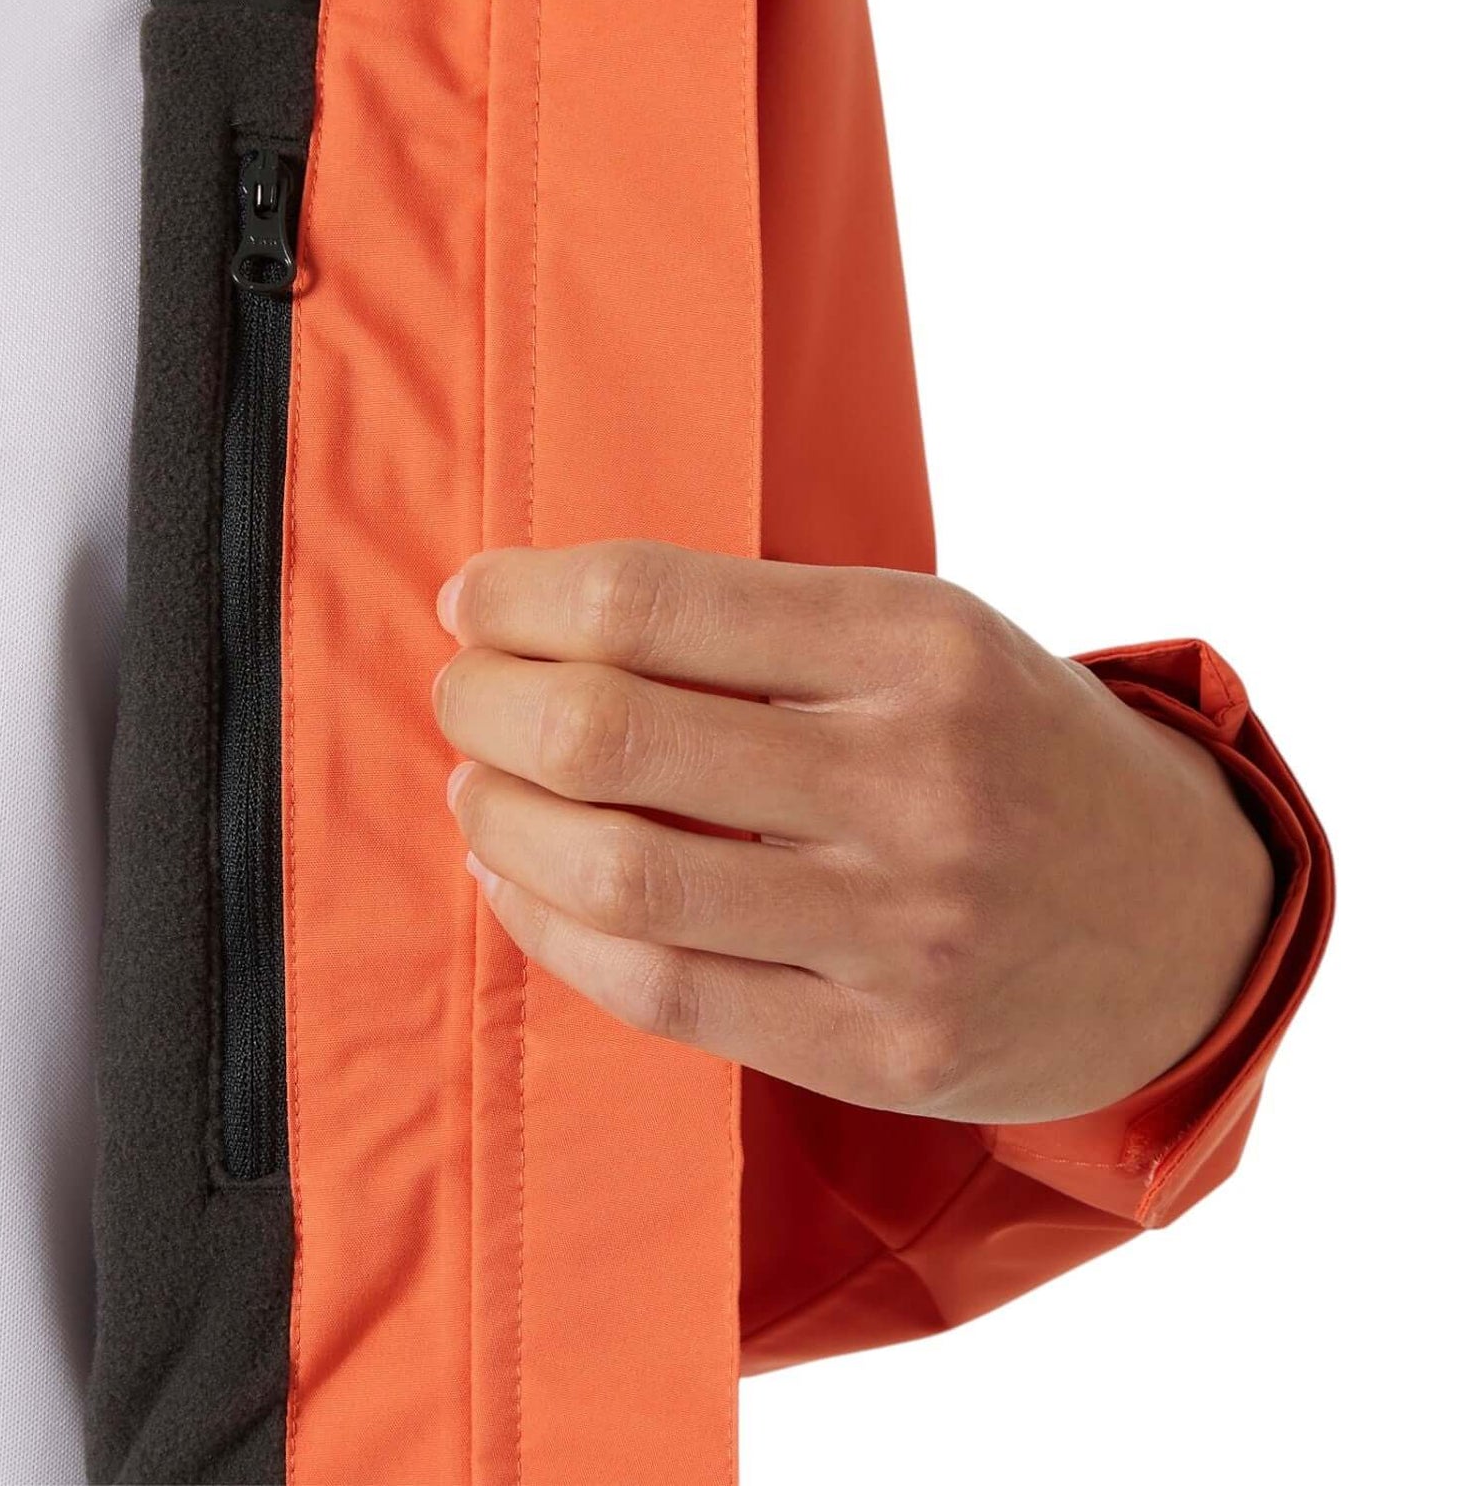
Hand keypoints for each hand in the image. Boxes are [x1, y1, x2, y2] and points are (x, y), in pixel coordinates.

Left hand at [431, 541, 1274, 1123]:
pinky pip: (664, 995)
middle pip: (610, 735)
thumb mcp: (930, 635)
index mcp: (918, 642)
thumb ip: (762, 625)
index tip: (473, 598)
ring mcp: (902, 928)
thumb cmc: (1013, 750)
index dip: (524, 598)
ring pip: (622, 877)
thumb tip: (543, 621)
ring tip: (474, 791)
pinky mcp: (885, 1048)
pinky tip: (518, 887)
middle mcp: (913, 778)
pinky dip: (554, 934)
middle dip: (486, 706)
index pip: (651, 602)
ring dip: (500, 823)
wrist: (1184, 918)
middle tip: (462, 694)